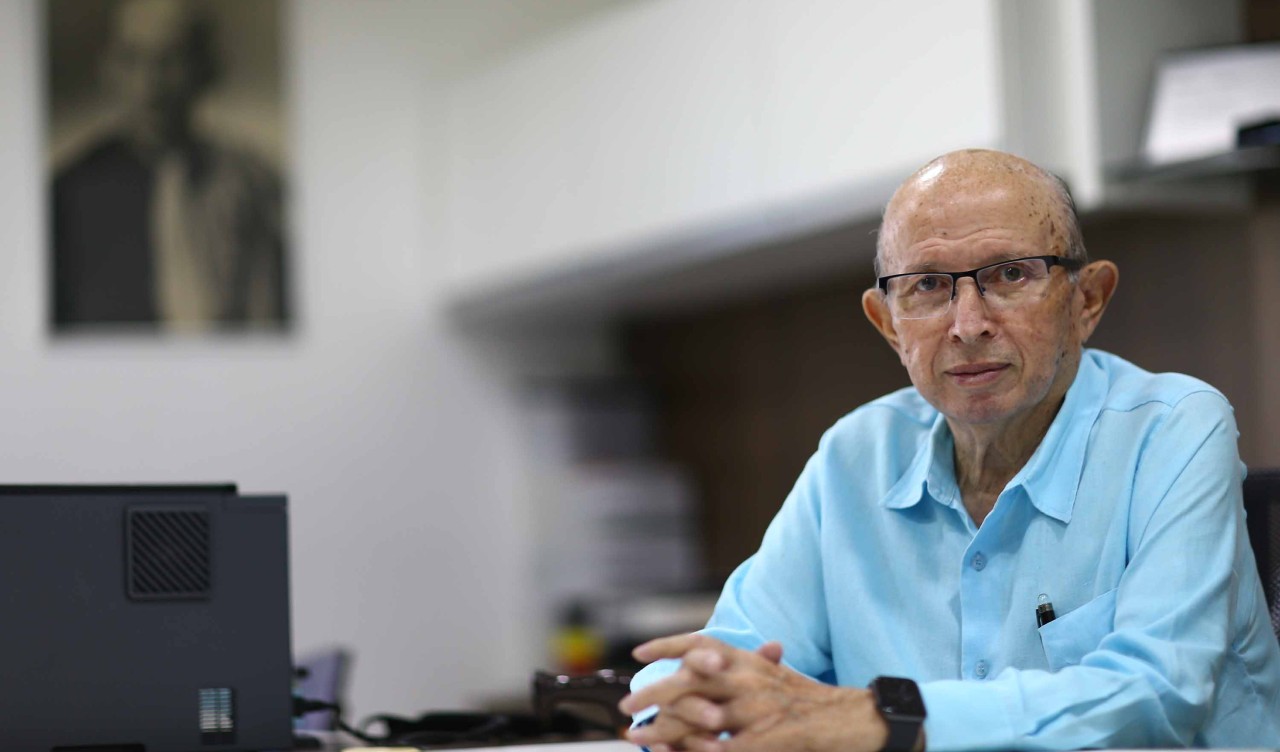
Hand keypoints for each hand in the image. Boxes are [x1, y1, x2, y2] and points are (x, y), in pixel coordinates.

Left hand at [619, 634, 891, 751]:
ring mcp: (759, 708)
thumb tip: (705, 669)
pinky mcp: (769, 737)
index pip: (701, 643)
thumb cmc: (815, 703)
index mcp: (750, 661)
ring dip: (663, 729)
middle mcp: (750, 677)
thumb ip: (745, 672)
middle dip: (652, 693)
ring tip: (639, 737)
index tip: (638, 653)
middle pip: (689, 678)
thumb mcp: (776, 678)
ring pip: (698, 716)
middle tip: (627, 706)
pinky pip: (723, 748)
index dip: (667, 645)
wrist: (857, 719)